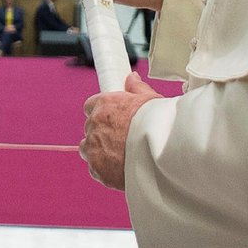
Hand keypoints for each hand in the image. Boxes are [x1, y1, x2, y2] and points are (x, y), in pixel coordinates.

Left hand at [79, 71, 161, 190]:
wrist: (160, 152)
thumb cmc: (157, 123)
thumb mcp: (151, 99)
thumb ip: (137, 88)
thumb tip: (131, 78)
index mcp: (105, 104)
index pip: (90, 105)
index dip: (100, 112)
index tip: (110, 118)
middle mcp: (94, 124)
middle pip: (90, 127)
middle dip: (101, 132)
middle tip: (119, 138)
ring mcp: (93, 148)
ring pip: (87, 148)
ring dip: (97, 150)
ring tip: (117, 155)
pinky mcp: (97, 169)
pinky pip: (94, 168)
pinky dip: (103, 168)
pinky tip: (119, 168)